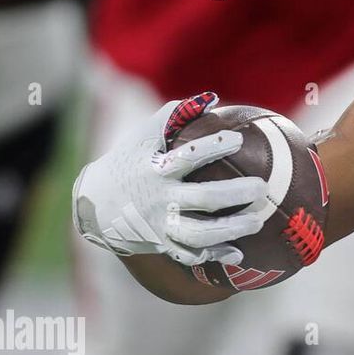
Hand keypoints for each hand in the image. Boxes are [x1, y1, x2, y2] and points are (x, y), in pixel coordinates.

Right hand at [72, 91, 268, 266]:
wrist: (92, 204)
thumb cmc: (127, 161)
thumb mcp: (143, 136)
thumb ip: (175, 115)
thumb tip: (213, 99)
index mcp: (156, 170)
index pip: (187, 157)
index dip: (213, 148)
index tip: (238, 140)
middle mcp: (160, 199)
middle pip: (204, 199)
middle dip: (236, 194)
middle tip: (261, 187)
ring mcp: (160, 225)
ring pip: (200, 234)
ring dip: (232, 229)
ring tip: (258, 222)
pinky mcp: (161, 244)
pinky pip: (190, 255)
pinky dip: (214, 255)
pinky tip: (239, 253)